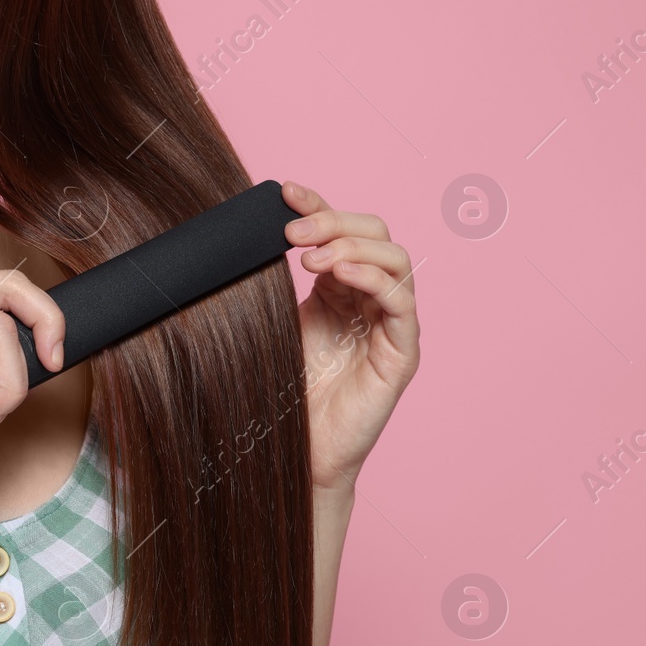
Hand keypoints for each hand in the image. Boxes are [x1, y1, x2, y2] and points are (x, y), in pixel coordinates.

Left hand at [282, 182, 419, 493]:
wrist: (294, 453)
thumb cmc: (281, 393)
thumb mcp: (272, 320)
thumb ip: (269, 278)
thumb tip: (243, 230)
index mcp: (340, 287)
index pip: (341, 229)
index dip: (317, 204)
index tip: (282, 192)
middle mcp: (371, 299)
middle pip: (375, 233)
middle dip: (334, 222)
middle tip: (292, 233)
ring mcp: (391, 325)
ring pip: (395, 259)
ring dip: (352, 246)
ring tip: (309, 258)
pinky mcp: (402, 353)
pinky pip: (401, 302)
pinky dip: (373, 278)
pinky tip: (340, 275)